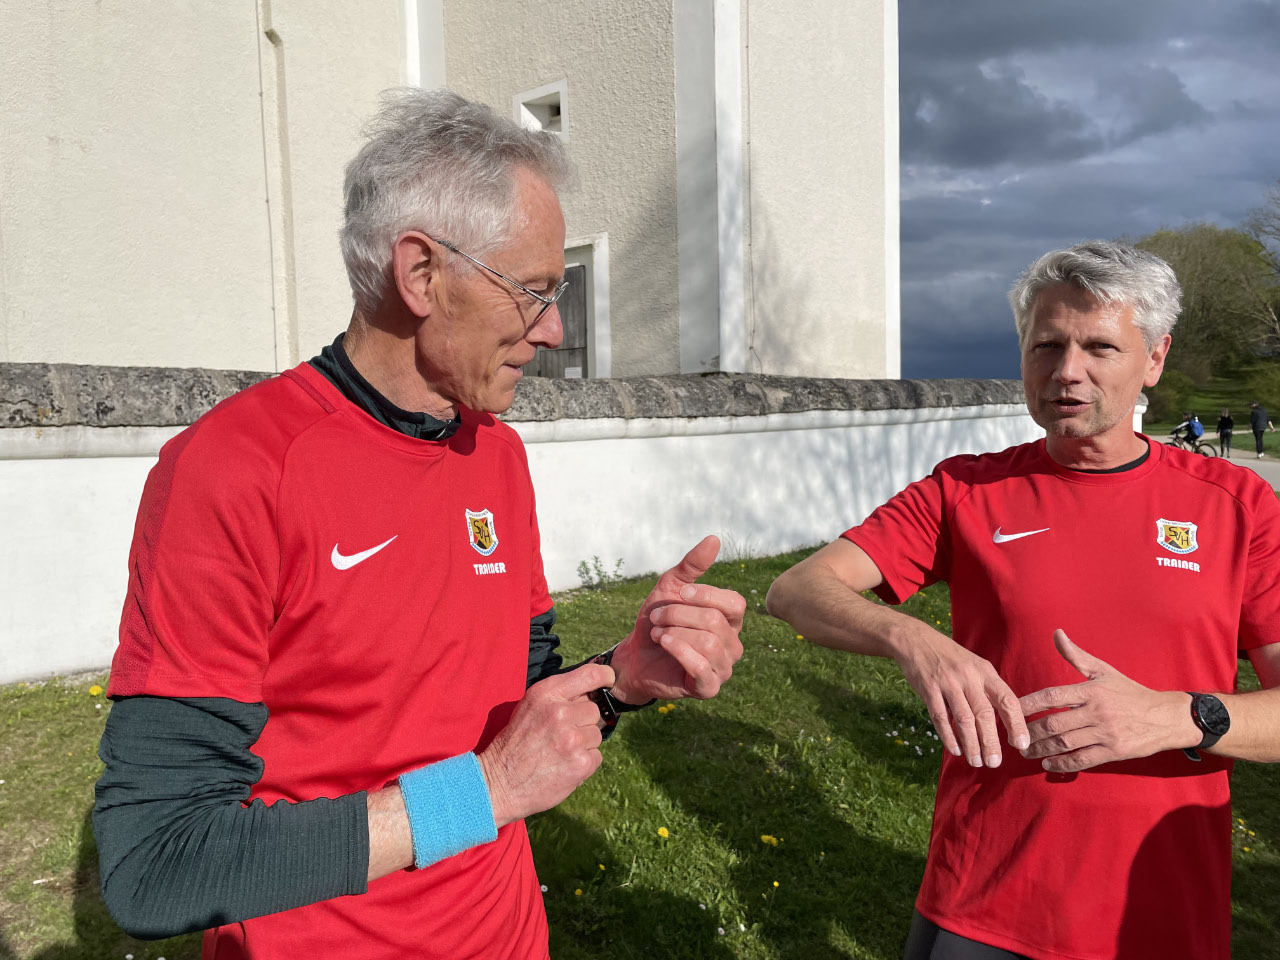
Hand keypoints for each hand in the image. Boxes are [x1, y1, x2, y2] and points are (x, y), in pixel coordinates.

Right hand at [477, 663, 612, 827]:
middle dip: (584, 722)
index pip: (590, 675)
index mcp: (546, 693)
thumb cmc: (515, 743)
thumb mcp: (530, 707)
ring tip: (560, 752)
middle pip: (595, 710)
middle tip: (562, 735)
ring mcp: (572, 739)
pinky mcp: (580, 764)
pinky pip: (597, 756)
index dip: (605, 677)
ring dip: (584, 743)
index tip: (608, 681)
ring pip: (597, 734)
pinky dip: (584, 762)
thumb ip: (559, 696)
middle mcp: (560, 712)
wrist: (499, 782)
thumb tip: (592, 691)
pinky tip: (564, 766)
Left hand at [609, 535, 745, 703]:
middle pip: (715, 622)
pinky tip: (664, 643)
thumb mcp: (670, 588)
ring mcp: (722, 668)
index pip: (734, 604)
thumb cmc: (657, 621)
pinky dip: (680, 651)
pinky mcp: (707, 688)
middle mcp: (732, 644)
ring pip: (709, 644)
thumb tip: (714, 539)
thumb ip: (692, 566)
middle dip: (679, 615)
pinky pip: (702, 668)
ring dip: (675, 632)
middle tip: (657, 618)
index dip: (707, 595)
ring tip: (658, 633)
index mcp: (729, 620)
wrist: (635, 655)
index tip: (680, 592)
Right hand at [894, 622, 1028, 767]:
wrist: (916, 641)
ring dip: (970, 744)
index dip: (1016, 724)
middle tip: (994, 762)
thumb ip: (988, 689)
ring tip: (976, 762)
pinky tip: (955, 749)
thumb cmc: (950, 658)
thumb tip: (1005, 721)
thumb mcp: (975, 666)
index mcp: (985, 671)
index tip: (1020, 745)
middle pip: (984, 714)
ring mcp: (947, 683)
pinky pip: (940, 717)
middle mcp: (968, 677)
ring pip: (963, 719)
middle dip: (990, 742)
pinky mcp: (928, 689)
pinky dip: (948, 736)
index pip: (1007, 700)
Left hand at [1018, 629, 1195, 772]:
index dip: (1028, 704)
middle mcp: (1096, 711)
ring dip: (1041, 749)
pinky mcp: (1115, 751)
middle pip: (1054, 723)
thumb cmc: (1130, 692)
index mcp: (1091, 690)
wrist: (1167, 717)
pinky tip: (1048, 764)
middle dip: (1030, 732)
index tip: (1010, 711)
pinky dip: (1063, 764)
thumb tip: (1056, 633)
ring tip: (1025, 752)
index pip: (1052, 696)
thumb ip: (1076, 656)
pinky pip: (1083, 760)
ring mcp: (1106, 733)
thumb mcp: (1104, 671)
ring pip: (1065, 743)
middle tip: (1013, 737)